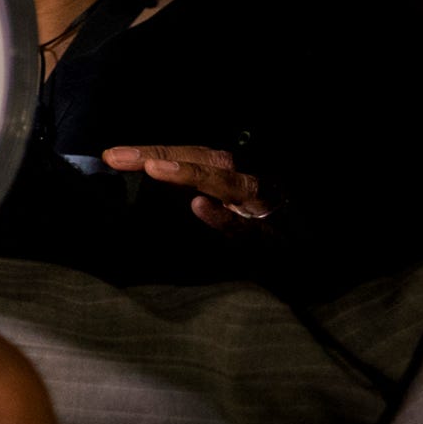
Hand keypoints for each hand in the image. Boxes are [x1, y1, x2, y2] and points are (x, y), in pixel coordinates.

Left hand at [101, 145, 273, 231]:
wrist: (310, 272)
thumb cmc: (259, 237)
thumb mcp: (222, 213)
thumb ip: (190, 196)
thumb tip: (145, 182)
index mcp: (233, 176)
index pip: (191, 155)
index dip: (153, 151)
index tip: (112, 156)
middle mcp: (250, 184)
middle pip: (208, 160)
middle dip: (162, 155)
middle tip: (119, 158)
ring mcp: (264, 208)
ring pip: (231, 183)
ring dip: (193, 174)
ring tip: (155, 169)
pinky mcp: (274, 240)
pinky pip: (248, 227)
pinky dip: (225, 217)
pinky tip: (201, 207)